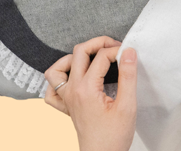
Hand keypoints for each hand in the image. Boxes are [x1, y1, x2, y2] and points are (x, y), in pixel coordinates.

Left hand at [44, 36, 137, 150]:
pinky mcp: (66, 107)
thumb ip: (128, 76)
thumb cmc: (115, 136)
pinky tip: (73, 79)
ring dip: (73, 58)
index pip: (101, 56)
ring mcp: (66, 99)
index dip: (117, 50)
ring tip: (91, 58)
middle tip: (114, 46)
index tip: (128, 54)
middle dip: (97, 43)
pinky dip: (58, 81)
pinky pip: (52, 90)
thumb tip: (128, 51)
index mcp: (87, 88)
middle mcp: (73, 90)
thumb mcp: (127, 105)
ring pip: (57, 69)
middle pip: (79, 52)